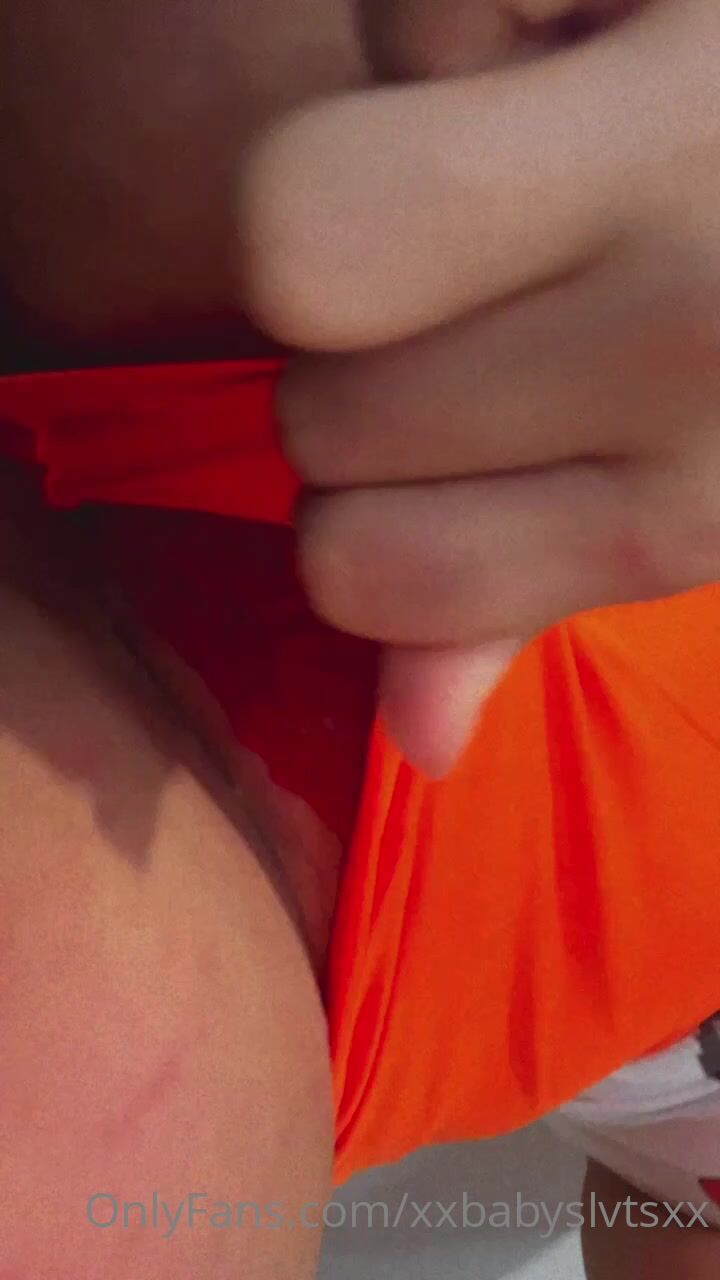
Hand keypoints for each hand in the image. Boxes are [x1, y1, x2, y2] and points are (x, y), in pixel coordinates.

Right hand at [240, 0, 719, 774]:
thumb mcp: (698, 483)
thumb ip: (539, 589)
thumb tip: (413, 735)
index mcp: (708, 494)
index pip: (362, 571)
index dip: (364, 514)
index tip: (450, 437)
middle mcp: (706, 334)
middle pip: (315, 410)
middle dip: (361, 358)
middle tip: (489, 275)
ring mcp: (690, 135)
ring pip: (294, 229)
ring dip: (368, 190)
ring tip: (519, 147)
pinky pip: (405, 22)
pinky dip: (451, 29)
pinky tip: (572, 39)